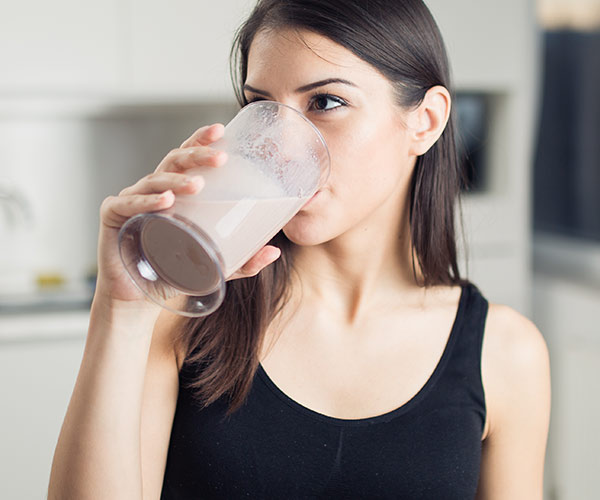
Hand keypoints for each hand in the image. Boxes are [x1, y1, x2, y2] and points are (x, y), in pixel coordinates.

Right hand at [95, 123, 281, 305]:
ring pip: (154, 180)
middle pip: (173, 162)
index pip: (187, 159)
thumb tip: (274, 251)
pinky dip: (147, 202)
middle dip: (197, 155)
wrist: (138, 300)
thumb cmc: (172, 274)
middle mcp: (152, 191)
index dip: (200, 141)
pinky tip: (166, 203)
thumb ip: (242, 259)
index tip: (221, 129)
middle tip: (220, 158)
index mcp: (173, 193)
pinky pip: (129, 204)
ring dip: (177, 181)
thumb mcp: (214, 266)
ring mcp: (131, 201)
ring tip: (198, 185)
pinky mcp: (113, 217)